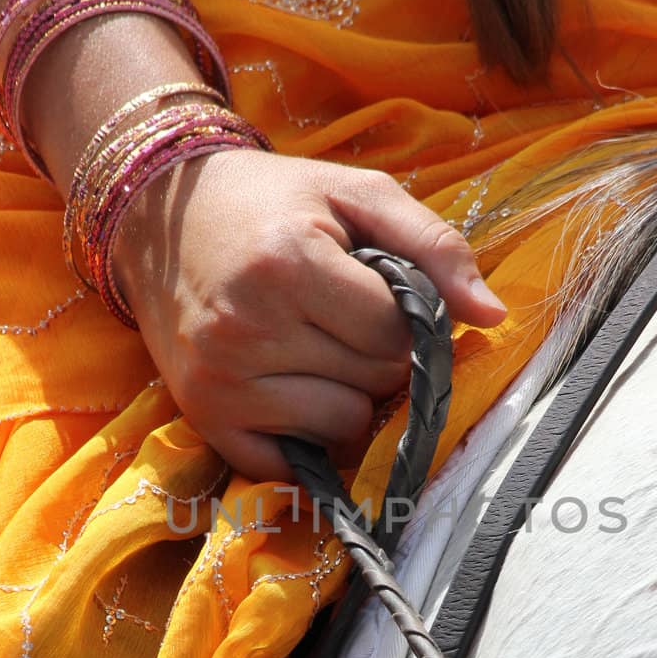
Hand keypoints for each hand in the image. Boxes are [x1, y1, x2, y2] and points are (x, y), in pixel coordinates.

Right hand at [110, 149, 507, 480]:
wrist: (161, 217)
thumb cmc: (273, 202)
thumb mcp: (357, 193)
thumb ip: (435, 246)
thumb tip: (495, 317)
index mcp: (287, 263)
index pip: (395, 332)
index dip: (405, 317)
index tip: (378, 292)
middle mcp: (246, 328)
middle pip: (374, 381)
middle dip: (379, 354)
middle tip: (342, 315)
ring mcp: (220, 381)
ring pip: (344, 426)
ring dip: (348, 395)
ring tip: (316, 347)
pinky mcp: (205, 419)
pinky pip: (293, 464)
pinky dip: (307, 434)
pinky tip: (291, 387)